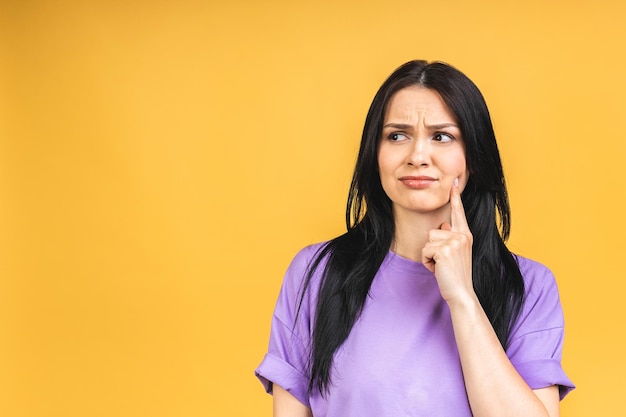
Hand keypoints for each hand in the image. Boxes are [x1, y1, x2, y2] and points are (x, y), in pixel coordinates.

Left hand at [421, 178, 473, 303]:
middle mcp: (462, 236)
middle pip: (433, 232)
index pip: (459, 213)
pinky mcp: (444, 250)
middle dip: (432, 249)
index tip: (454, 182)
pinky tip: (438, 270)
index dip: (455, 198)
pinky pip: (425, 251)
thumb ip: (451, 238)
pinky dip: (427, 262)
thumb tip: (443, 226)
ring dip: (429, 256)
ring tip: (441, 266)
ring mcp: (454, 242)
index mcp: (466, 235)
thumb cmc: (455, 275)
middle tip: (444, 263)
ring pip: (427, 241)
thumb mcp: (456, 253)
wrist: (461, 293)